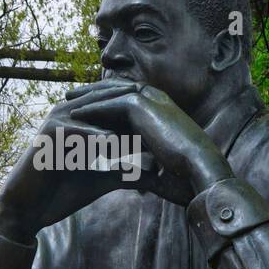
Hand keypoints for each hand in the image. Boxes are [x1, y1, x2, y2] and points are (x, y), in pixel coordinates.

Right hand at [0, 84, 155, 242]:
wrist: (27, 208)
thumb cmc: (59, 192)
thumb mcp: (100, 180)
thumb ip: (125, 173)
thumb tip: (154, 174)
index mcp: (84, 120)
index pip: (120, 111)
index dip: (145, 120)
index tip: (173, 132)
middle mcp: (72, 113)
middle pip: (114, 108)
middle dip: (142, 119)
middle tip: (170, 128)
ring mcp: (60, 118)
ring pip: (101, 118)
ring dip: (128, 127)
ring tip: (154, 137)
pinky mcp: (52, 131)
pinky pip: (84, 132)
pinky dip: (105, 140)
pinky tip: (126, 148)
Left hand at [66, 80, 232, 204]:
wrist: (201, 170)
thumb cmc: (187, 175)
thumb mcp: (159, 166)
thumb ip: (144, 166)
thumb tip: (132, 179)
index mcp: (163, 112)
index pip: (128, 99)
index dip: (106, 103)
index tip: (87, 111)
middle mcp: (158, 100)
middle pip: (117, 90)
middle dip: (93, 93)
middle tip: (70, 97)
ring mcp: (152, 99)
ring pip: (112, 92)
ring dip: (88, 97)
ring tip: (67, 101)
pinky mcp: (144, 105)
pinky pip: (112, 103)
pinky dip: (94, 108)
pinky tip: (76, 114)